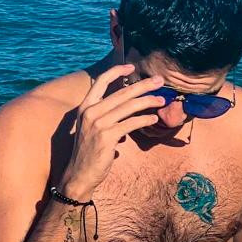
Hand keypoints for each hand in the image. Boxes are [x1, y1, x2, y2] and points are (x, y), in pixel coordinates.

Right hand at [60, 64, 166, 198]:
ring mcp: (98, 124)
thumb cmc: (88, 153)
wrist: (79, 174)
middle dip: (143, 85)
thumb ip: (104, 116)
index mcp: (85, 107)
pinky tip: (154, 118)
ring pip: (129, 106)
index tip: (132, 67)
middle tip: (159, 80)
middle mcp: (90, 112)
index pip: (101, 81)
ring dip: (148, 101)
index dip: (117, 71)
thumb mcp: (91, 129)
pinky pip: (131, 123)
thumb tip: (126, 110)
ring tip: (162, 99)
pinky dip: (145, 119)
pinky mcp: (107, 137)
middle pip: (121, 92)